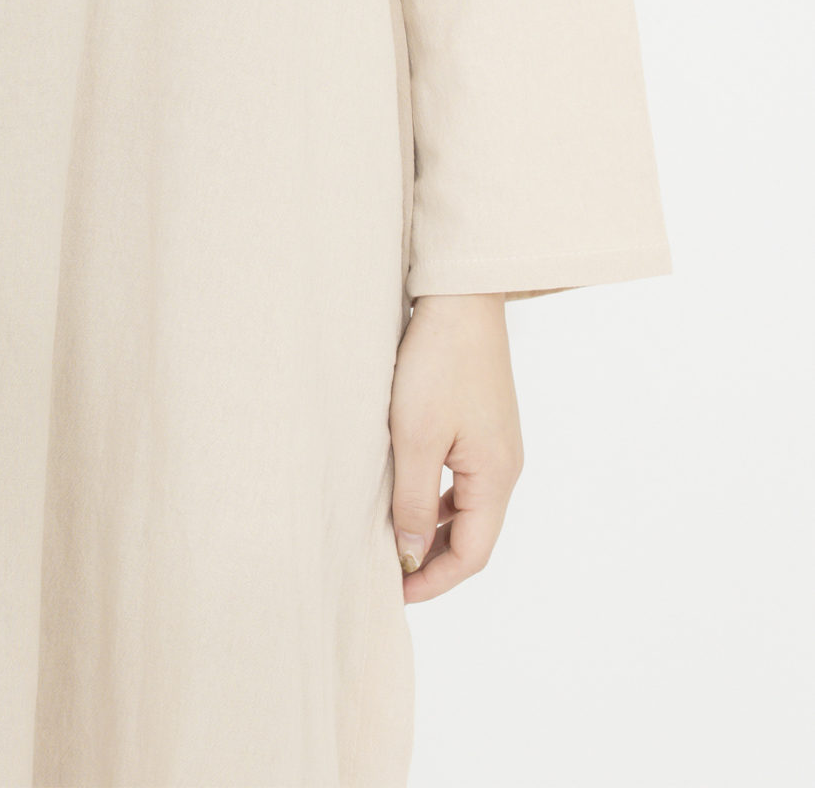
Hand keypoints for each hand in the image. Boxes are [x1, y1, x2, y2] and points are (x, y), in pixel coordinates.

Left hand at [388, 291, 523, 600]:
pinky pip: (458, 478)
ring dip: (428, 528)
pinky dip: (431, 495)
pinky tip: (399, 491)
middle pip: (471, 536)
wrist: (459, 296)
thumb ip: (411, 501)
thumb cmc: (438, 362)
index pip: (472, 555)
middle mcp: (503, 467)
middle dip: (430, 560)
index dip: (433, 580)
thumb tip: (409, 555)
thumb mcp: (415, 438)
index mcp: (496, 477)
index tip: (393, 593)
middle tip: (384, 571)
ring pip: (462, 508)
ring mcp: (493, 444)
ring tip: (385, 537)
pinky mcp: (479, 424)